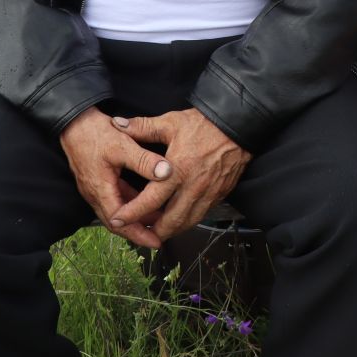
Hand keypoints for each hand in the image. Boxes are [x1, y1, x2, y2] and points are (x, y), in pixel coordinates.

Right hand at [59, 106, 174, 249]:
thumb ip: (145, 161)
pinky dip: (131, 203)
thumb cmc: (95, 133)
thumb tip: (167, 173)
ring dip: (135, 217)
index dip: (137, 233)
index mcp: (99, 189)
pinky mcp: (99, 180)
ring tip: (157, 222)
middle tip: (158, 239)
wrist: (75, 121)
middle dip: (137, 232)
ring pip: (117, 210)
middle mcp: (95, 193)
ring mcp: (95, 187)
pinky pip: (116, 198)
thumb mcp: (123, 145)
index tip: (154, 241)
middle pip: (117, 221)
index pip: (118, 221)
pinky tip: (147, 201)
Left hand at [110, 108, 251, 243]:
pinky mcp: (220, 193)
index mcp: (177, 171)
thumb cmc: (204, 124)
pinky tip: (180, 218)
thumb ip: (142, 127)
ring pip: (188, 221)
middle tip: (139, 234)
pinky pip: (202, 214)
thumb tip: (117, 124)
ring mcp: (209, 193)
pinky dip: (189, 220)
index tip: (118, 220)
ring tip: (159, 231)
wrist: (239, 126)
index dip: (132, 213)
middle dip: (153, 231)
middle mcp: (193, 187)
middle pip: (171, 221)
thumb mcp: (170, 122)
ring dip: (172, 229)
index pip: (150, 200)